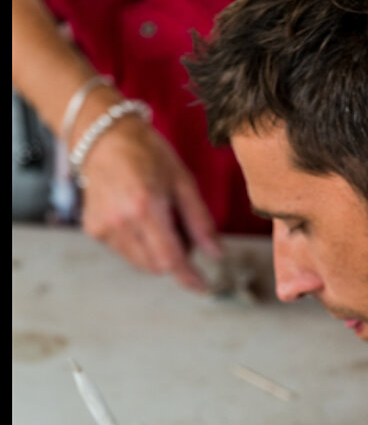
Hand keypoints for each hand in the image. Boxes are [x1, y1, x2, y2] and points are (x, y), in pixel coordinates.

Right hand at [80, 116, 222, 290]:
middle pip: (157, 266)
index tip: (204, 288)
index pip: (170, 259)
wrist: (102, 135)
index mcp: (145, 207)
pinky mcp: (93, 230)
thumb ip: (201, 221)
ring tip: (158, 221)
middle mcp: (120, 222)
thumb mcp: (183, 181)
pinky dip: (140, 245)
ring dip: (157, 253)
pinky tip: (138, 218)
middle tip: (181, 229)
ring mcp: (103, 228)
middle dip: (175, 258)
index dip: (189, 277)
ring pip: (141, 263)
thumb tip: (217, 254)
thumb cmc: (147, 153)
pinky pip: (125, 252)